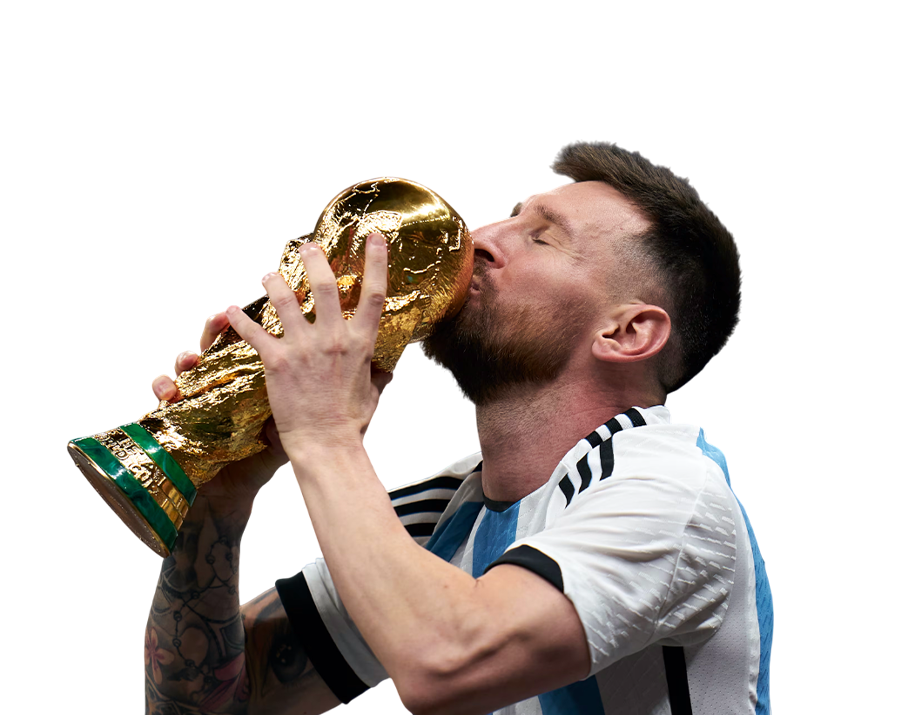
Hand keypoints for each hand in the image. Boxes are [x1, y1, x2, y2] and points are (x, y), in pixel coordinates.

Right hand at [151, 313, 288, 503]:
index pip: (246, 346)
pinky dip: (162, 387)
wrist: (230, 492)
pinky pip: (162, 393)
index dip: (248, 328)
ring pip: (186, 365)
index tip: (257, 314)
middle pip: (215, 346)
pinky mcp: (174, 412)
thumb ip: (297, 409)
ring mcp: (195, 395)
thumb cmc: (257, 459)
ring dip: (185, 357)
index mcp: (246, 382)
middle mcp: (219, 382)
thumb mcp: (280, 432)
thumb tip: (322, 388)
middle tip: (220, 318)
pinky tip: (168, 392)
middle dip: (214, 330)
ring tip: (189, 358)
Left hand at [225, 233, 390, 460]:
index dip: (376, 261)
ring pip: (286, 300)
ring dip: (275, 282)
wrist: (326, 444)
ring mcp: (305, 348)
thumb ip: (375, 370)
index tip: (374, 237)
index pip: (374, 294)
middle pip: (325, 286)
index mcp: (360, 343)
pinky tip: (229, 309)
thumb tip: (382, 363)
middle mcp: (334, 339)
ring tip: (268, 272)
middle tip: (306, 246)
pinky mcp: (278, 362)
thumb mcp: (372, 391)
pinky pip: (255, 332)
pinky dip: (239, 320)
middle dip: (315, 260)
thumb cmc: (350, 422)